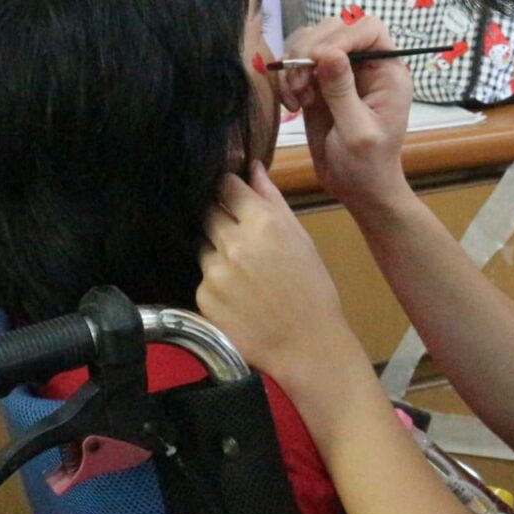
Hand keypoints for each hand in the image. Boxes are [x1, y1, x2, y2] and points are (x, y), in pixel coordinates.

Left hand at [197, 161, 361, 389]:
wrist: (307, 346)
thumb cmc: (312, 290)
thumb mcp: (300, 238)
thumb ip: (272, 198)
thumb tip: (252, 167)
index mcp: (263, 222)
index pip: (225, 185)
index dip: (228, 189)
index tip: (232, 196)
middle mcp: (234, 242)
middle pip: (207, 212)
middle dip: (219, 218)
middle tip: (239, 237)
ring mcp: (214, 271)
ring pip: (202, 244)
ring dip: (216, 251)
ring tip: (243, 273)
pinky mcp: (203, 297)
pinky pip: (202, 277)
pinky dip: (214, 281)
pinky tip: (238, 295)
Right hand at [280, 15, 413, 217]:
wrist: (356, 190)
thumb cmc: (367, 167)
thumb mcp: (357, 132)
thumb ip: (343, 92)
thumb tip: (329, 54)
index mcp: (388, 72)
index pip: (368, 29)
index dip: (341, 35)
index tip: (318, 59)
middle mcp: (365, 65)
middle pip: (333, 29)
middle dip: (310, 51)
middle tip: (301, 84)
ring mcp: (339, 73)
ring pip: (310, 42)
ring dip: (295, 65)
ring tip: (297, 98)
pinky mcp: (318, 84)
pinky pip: (296, 64)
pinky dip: (287, 79)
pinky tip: (292, 104)